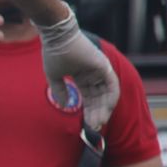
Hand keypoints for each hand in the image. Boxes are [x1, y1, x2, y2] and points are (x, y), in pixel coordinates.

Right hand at [39, 9, 119, 129]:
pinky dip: (110, 99)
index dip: (88, 112)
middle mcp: (94, 75)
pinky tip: (105, 111)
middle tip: (93, 129)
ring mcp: (100, 71)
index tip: (85, 125)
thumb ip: (60, 91)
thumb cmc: (53, 53)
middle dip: (96, 114)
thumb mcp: (54, 77)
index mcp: (83, 76)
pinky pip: (112, 86)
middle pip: (98, 99)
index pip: (89, 98)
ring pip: (106, 95)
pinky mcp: (104, 67)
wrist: (57, 37)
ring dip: (103, 110)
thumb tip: (65, 105)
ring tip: (97, 123)